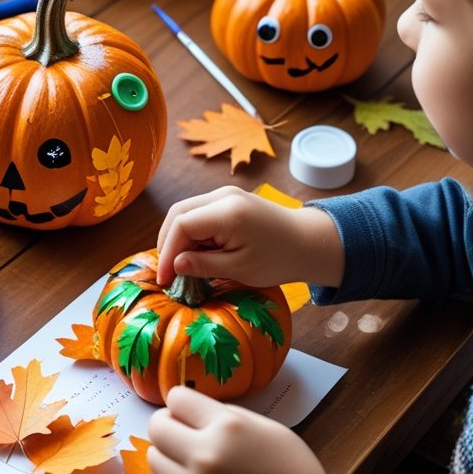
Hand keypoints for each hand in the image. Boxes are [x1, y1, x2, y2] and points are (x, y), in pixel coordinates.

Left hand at [148, 386, 326, 473]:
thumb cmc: (290, 470)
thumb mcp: (265, 427)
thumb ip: (225, 415)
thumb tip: (193, 410)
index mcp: (226, 427)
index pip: (176, 399)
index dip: (183, 402)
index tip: (191, 410)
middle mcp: (204, 456)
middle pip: (156, 427)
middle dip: (168, 423)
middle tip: (184, 430)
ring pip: (154, 458)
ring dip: (167, 453)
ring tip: (190, 458)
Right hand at [156, 186, 343, 287]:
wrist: (308, 242)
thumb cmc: (278, 259)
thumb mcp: (240, 269)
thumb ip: (204, 265)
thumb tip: (175, 265)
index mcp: (227, 212)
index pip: (181, 225)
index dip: (167, 252)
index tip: (166, 279)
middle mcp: (222, 196)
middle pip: (178, 213)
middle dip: (167, 243)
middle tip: (168, 272)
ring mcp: (225, 194)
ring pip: (186, 211)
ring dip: (178, 237)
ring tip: (180, 265)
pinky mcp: (228, 200)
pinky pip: (199, 212)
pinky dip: (190, 232)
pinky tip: (196, 253)